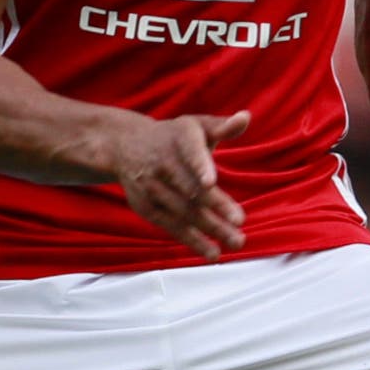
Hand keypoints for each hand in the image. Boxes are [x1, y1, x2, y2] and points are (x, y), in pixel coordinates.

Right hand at [106, 110, 249, 260]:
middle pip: (190, 188)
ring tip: (236, 241)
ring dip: (210, 228)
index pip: (190, 151)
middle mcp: (163, 162)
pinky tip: (212, 252)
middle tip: (239, 221)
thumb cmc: (174, 137)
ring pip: (184, 210)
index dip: (199, 165)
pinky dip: (192, 240)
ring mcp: (152, 187)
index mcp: (179, 137)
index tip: (210, 182)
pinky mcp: (146, 207)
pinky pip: (171, 226)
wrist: (125, 145)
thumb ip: (223, 126)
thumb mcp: (196, 126)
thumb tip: (245, 117)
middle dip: (215, 205)